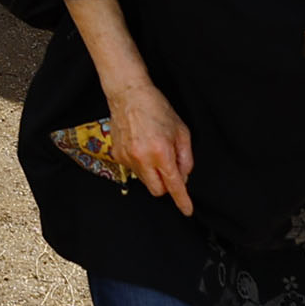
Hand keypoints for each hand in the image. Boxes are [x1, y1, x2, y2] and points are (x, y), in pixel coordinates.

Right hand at [104, 77, 195, 215]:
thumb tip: (183, 177)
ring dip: (152, 173)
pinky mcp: (117, 156)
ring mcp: (127, 158)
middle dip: (166, 185)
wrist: (128, 94)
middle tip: (169, 167)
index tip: (187, 210)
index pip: (174, 184)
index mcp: (161, 152)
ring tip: (152, 148)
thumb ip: (185, 158)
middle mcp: (142, 158)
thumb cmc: (157, 109)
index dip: (182, 200)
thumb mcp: (181, 131)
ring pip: (144, 180)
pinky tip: (140, 145)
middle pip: (157, 190)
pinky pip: (132, 170)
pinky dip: (140, 164)